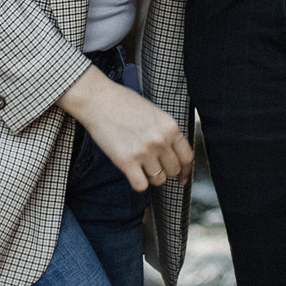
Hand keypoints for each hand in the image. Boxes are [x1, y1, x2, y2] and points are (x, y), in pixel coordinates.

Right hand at [55, 66, 193, 191]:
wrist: (98, 99)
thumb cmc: (123, 103)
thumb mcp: (154, 113)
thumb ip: (166, 133)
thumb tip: (172, 154)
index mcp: (170, 127)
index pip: (187, 157)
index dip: (186, 170)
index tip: (182, 176)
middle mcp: (160, 141)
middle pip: (174, 170)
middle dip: (165, 170)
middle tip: (154, 166)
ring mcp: (144, 152)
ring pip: (158, 180)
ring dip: (150, 176)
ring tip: (140, 165)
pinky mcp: (126, 162)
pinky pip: (141, 185)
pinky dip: (137, 182)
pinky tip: (132, 172)